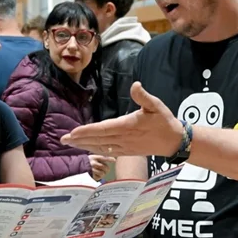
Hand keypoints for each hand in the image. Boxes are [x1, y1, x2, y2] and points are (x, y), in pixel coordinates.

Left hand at [61, 82, 181, 156]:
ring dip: (84, 145)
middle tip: (63, 139)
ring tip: (70, 143)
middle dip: (80, 139)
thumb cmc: (165, 121)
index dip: (88, 131)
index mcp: (129, 125)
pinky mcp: (127, 151)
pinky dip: (95, 151)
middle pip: (98, 139)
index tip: (74, 132)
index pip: (104, 128)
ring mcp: (125, 147)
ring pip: (100, 147)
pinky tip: (86, 150)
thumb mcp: (156, 105)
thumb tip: (135, 85)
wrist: (174, 141)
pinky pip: (108, 152)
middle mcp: (124, 138)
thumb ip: (144, 97)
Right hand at [88, 154, 114, 180]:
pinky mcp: (90, 175)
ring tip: (101, 173)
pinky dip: (99, 177)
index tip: (114, 160)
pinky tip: (97, 175)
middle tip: (106, 170)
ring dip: (103, 174)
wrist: (78, 166)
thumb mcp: (93, 157)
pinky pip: (98, 177)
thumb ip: (101, 158)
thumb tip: (113, 159)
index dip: (109, 159)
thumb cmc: (88, 162)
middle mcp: (93, 163)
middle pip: (105, 167)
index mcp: (94, 157)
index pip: (103, 158)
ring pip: (102, 173)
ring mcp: (92, 169)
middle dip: (107, 169)